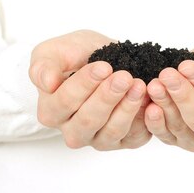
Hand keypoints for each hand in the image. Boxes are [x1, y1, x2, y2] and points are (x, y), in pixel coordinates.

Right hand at [29, 29, 151, 149]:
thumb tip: (47, 82)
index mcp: (51, 112)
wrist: (101, 58)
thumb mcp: (52, 52)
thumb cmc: (73, 56)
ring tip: (139, 85)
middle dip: (108, 97)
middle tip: (124, 77)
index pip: (65, 103)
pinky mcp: (123, 140)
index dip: (85, 85)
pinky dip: (144, 121)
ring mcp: (98, 138)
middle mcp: (73, 131)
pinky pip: (134, 137)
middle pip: (88, 121)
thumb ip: (44, 66)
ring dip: (127, 108)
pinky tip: (149, 101)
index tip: (103, 67)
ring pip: (111, 132)